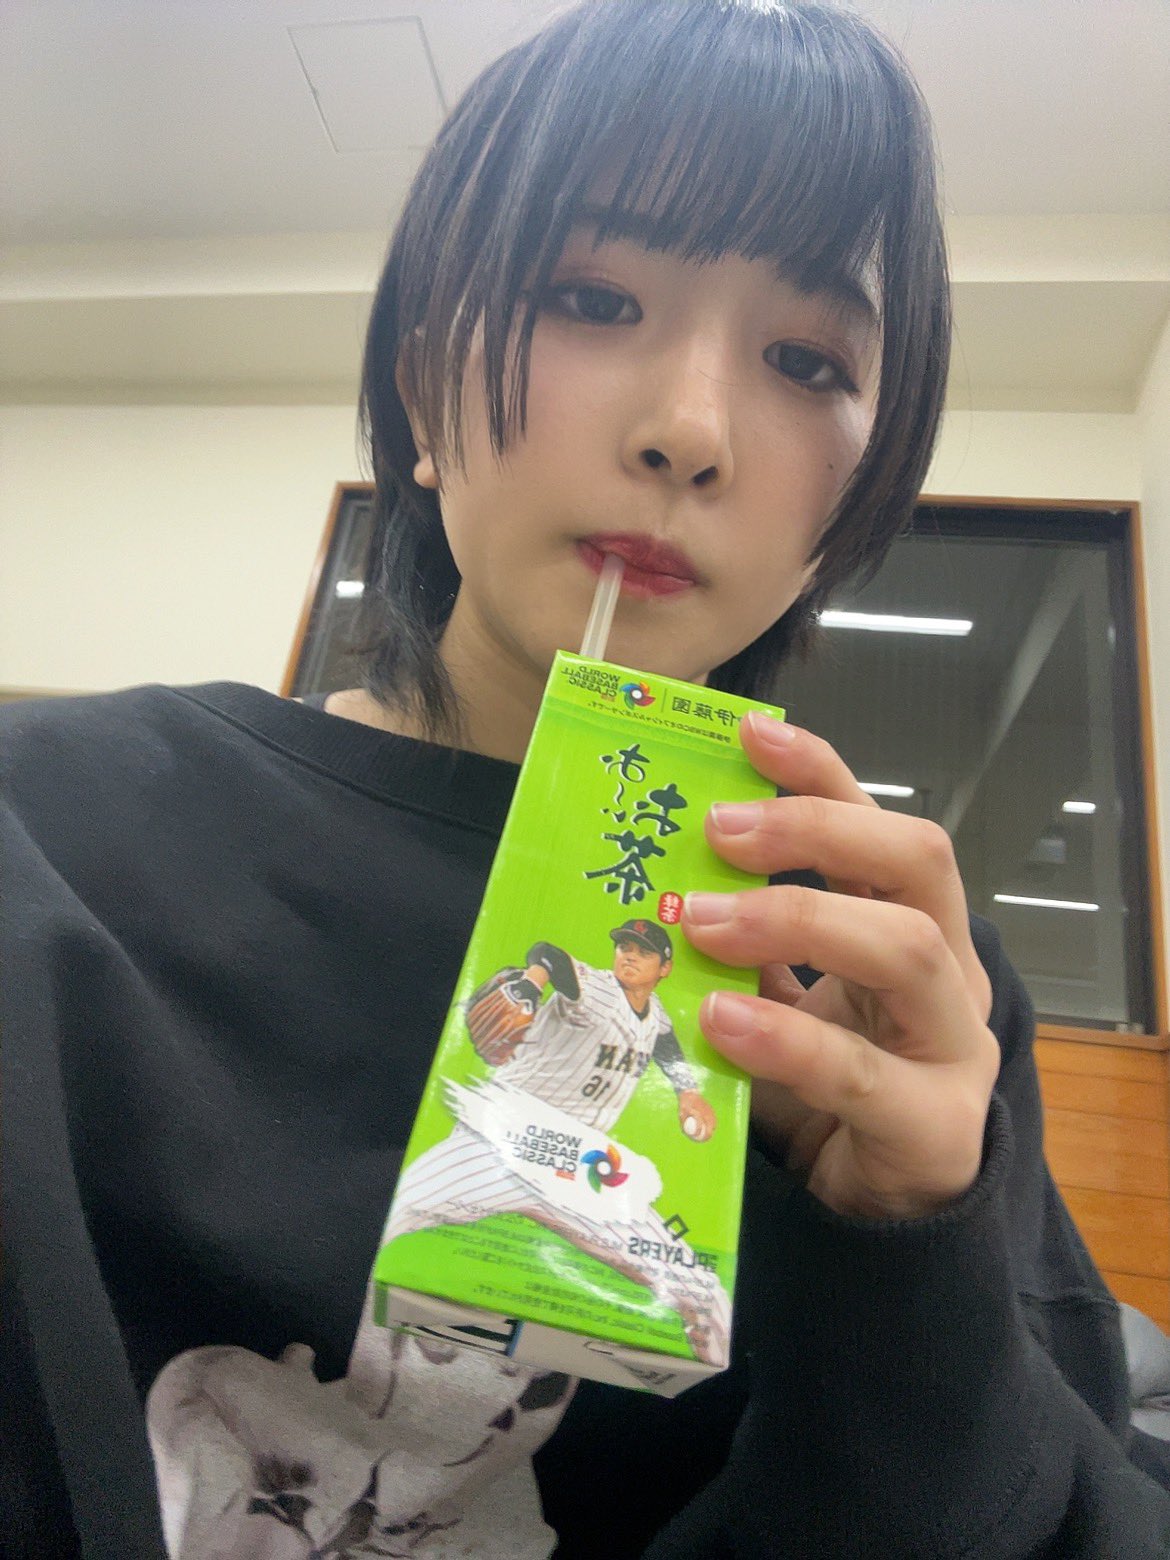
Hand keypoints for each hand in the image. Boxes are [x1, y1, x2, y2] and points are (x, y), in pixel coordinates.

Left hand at [677, 1089, 716, 1141]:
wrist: (690, 1093)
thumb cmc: (685, 1104)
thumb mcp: (681, 1113)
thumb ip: (683, 1123)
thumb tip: (686, 1133)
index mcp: (697, 1113)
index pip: (699, 1126)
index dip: (697, 1132)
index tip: (695, 1137)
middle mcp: (705, 1112)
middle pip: (709, 1127)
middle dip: (707, 1135)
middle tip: (704, 1140)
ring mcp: (709, 1111)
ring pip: (713, 1124)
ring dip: (711, 1130)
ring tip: (708, 1136)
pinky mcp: (711, 1109)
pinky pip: (714, 1119)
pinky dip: (712, 1125)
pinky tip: (710, 1129)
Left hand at [682, 712, 998, 1221]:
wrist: (874, 1216)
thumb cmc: (822, 1094)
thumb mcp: (779, 999)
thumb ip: (742, 946)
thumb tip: (649, 880)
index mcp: (913, 926)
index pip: (880, 824)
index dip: (821, 772)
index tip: (749, 733)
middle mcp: (950, 972)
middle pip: (917, 863)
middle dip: (815, 831)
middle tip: (718, 829)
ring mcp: (953, 1049)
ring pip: (906, 951)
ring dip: (797, 919)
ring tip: (703, 920)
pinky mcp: (936, 1127)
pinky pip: (863, 1072)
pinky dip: (786, 1037)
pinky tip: (721, 1019)